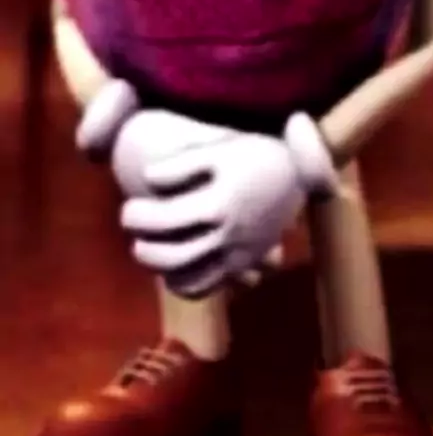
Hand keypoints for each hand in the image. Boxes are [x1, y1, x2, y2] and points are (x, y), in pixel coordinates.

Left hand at [120, 113, 337, 296]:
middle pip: (173, 256)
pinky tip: (174, 268)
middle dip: (144, 248)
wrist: (302, 170)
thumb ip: (180, 165)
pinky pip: (212, 285)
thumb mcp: (219, 150)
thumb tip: (145, 180)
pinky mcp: (245, 263)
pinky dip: (187, 284)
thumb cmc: (256, 153)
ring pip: (192, 279)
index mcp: (217, 206)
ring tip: (147, 249)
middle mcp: (228, 237)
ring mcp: (239, 254)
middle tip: (132, 230)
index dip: (137, 217)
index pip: (164, 221)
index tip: (126, 209)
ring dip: (162, 270)